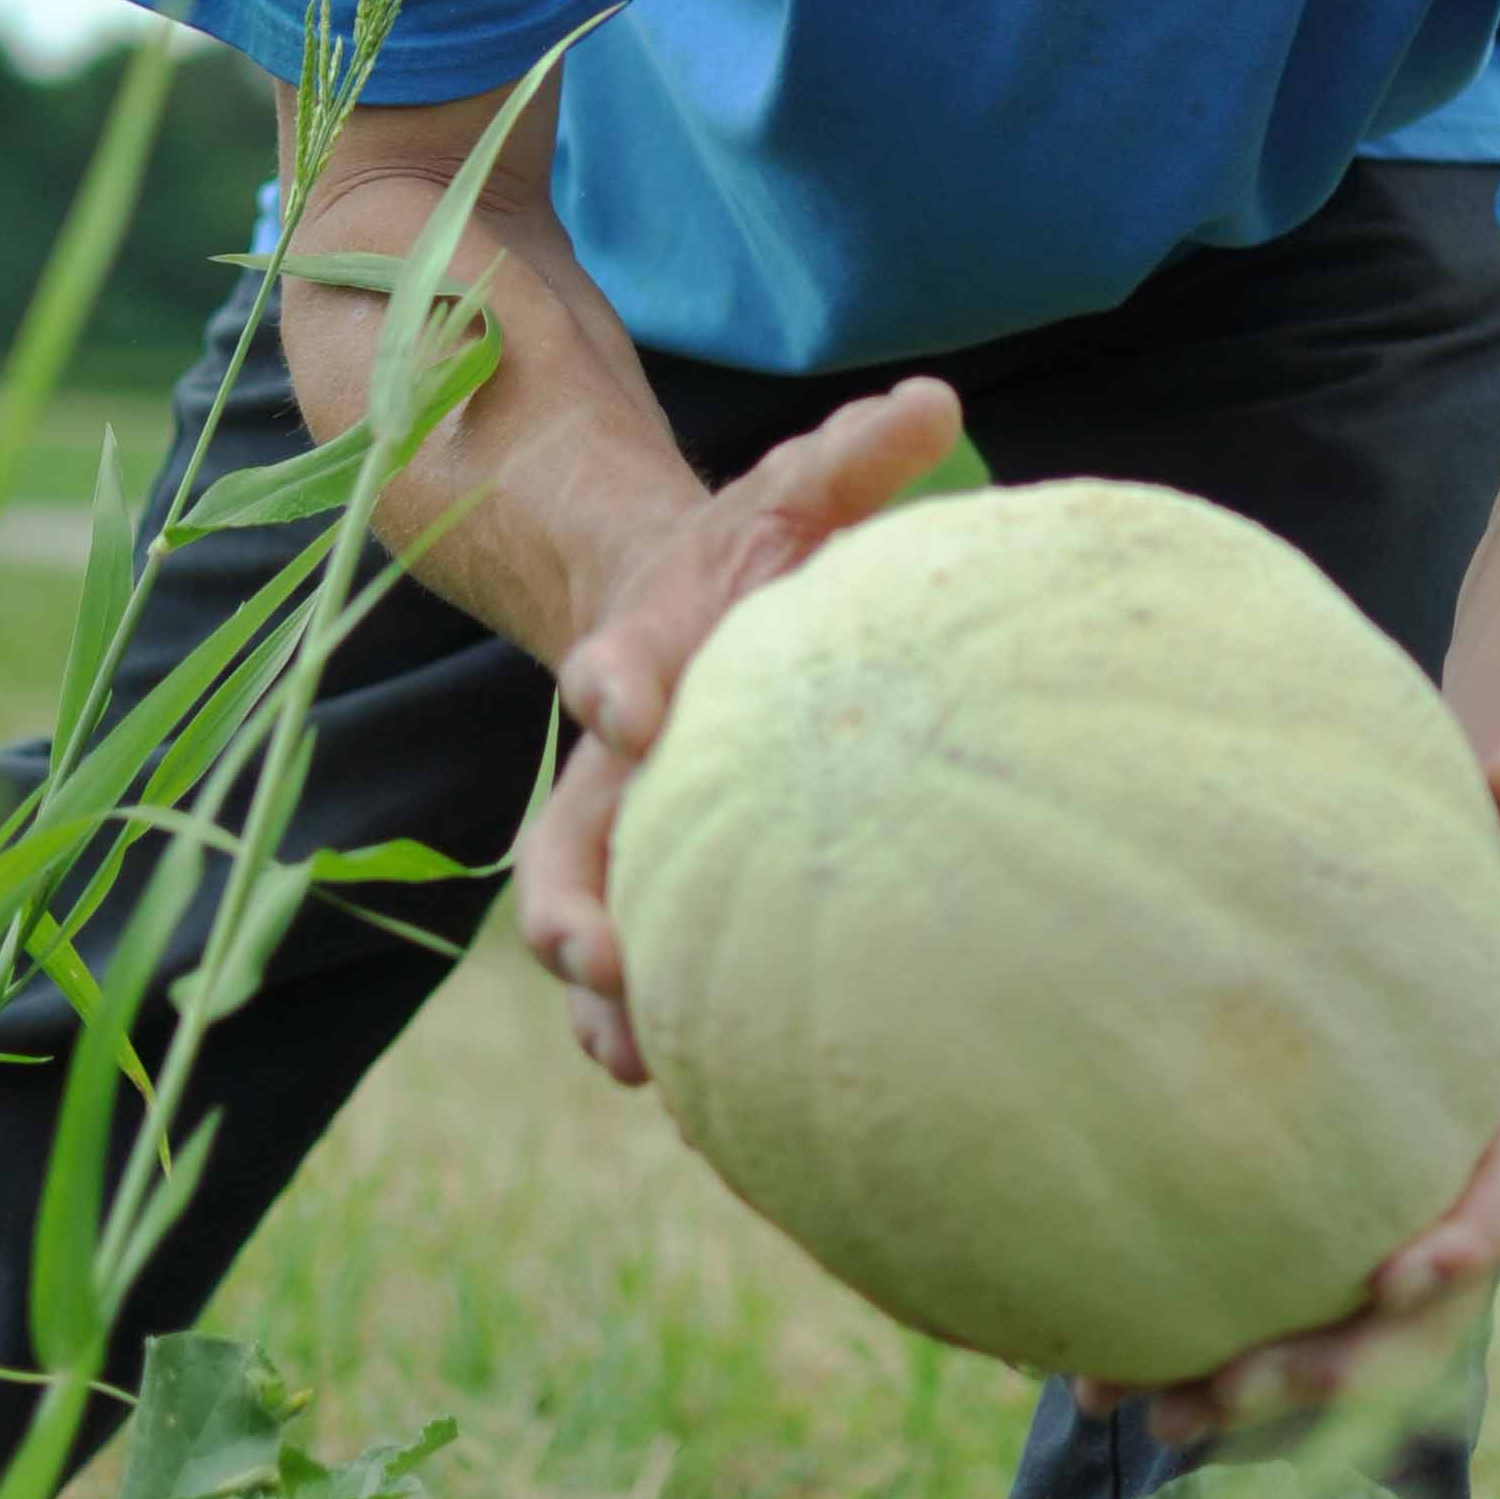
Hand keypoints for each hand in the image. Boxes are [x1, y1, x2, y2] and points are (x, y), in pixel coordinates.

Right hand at [515, 375, 962, 1081]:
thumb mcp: (798, 496)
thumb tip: (936, 404)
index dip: (612, 684)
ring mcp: (628, 838)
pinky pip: (644, 970)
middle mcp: (614, 764)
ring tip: (638, 1058)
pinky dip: (658, 1025)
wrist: (699, 615)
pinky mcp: (662, 893)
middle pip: (562, 840)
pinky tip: (707, 1094)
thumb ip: (854, 458)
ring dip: (601, 995)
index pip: (611, 666)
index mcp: (645, 655)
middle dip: (568, 901)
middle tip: (594, 957)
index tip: (626, 712)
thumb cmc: (760, 558)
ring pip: (588, 923)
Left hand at [1072, 738, 1499, 1445]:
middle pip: (1410, 1327)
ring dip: (1244, 1390)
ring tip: (1145, 1412)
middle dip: (1332, 1370)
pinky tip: (1089, 1379)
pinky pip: (1266, 1315)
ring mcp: (1394, 1250)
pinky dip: (1186, 1351)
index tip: (1403, 1276)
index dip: (1463, 1249)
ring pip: (1331, 1350)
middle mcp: (1464, 1216)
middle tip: (1244, 1384)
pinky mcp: (1327, 1252)